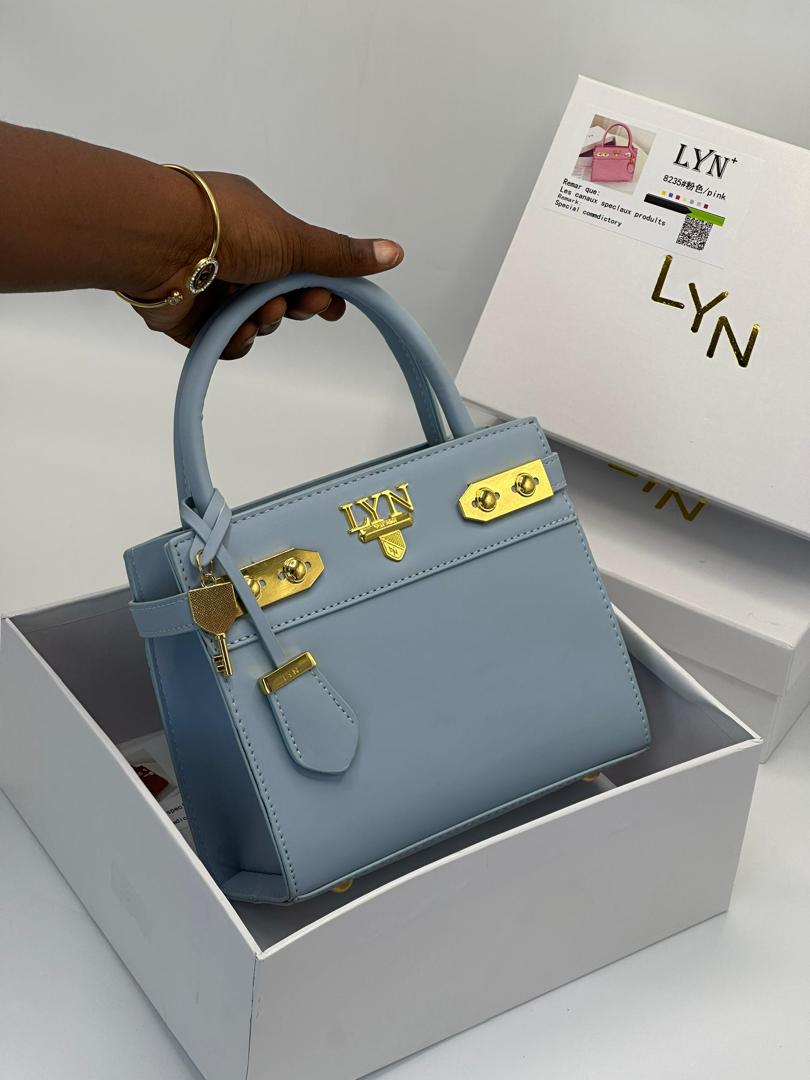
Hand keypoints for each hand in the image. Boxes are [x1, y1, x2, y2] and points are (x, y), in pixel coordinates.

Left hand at [128, 171, 403, 358]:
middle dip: (294, 305)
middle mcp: (234, 254)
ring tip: (255, 310)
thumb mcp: (296, 240)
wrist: (161, 243)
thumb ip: (341, 254)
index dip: (322, 287)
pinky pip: (225, 340)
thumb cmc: (227, 228)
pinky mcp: (189, 318)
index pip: (301, 263)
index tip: (335, 304)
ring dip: (264, 321)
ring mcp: (211, 286)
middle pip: (282, 296)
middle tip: (298, 304)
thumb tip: (395, 252)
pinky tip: (233, 328)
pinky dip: (235, 339)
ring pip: (256, 321)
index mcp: (258, 226)